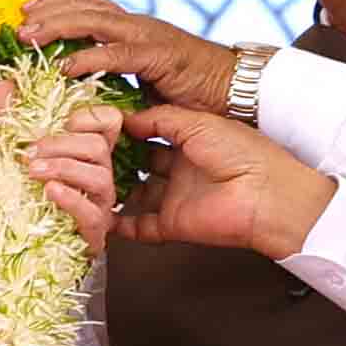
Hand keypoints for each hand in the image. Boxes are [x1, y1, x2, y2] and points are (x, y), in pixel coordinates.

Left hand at [20, 0, 241, 111]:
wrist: (236, 88)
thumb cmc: (193, 91)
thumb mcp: (145, 81)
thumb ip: (118, 79)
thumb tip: (86, 93)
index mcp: (133, 28)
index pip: (88, 3)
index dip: (56, 3)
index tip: (27, 11)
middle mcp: (137, 25)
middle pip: (83, 6)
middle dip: (47, 12)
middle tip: (18, 25)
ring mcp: (148, 37)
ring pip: (93, 21)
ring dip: (57, 27)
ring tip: (29, 38)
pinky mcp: (158, 56)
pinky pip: (116, 54)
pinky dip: (87, 58)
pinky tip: (64, 67)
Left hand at [21, 104, 130, 241]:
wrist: (19, 246)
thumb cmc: (24, 196)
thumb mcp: (13, 151)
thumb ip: (11, 117)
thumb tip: (5, 83)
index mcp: (86, 151)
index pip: (109, 122)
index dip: (88, 116)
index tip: (61, 121)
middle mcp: (98, 174)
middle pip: (98, 146)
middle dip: (61, 144)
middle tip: (28, 152)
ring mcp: (99, 204)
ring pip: (99, 176)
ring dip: (62, 168)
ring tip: (31, 171)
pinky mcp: (93, 233)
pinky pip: (93, 214)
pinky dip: (70, 199)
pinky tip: (49, 192)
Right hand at [101, 103, 338, 258]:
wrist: (266, 194)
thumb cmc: (241, 152)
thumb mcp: (197, 123)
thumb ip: (160, 119)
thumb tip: (126, 117)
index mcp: (188, 141)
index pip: (147, 134)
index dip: (122, 130)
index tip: (94, 123)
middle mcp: (179, 170)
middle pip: (136, 165)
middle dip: (111, 158)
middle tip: (79, 150)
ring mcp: (175, 198)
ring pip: (134, 196)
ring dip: (109, 190)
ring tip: (78, 179)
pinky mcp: (172, 225)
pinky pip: (139, 227)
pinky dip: (118, 224)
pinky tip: (94, 213)